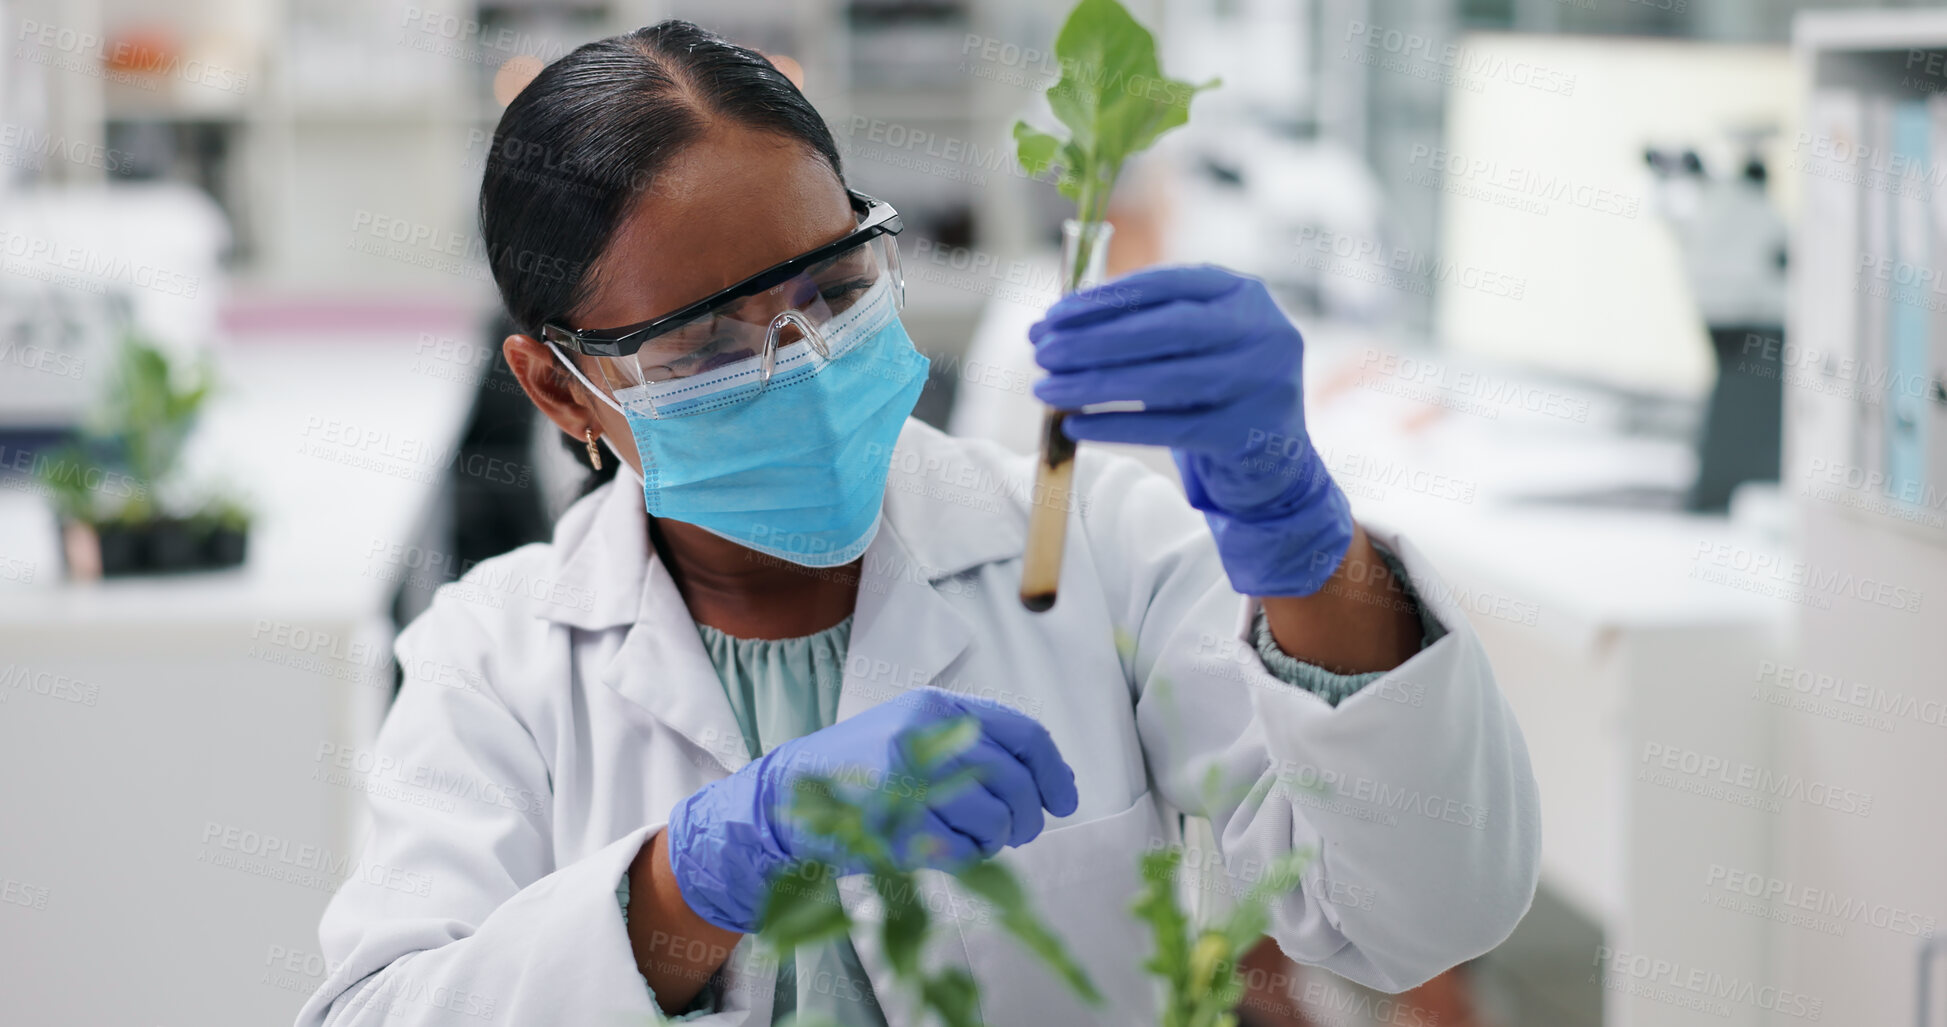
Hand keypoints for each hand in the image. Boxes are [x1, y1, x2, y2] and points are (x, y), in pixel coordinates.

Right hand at [666, 686, 1078, 932]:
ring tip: (968, 839)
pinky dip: (963, 858)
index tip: (1065, 800)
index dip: (1053, 772)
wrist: (787, 796)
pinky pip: (960, 849)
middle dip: (1027, 815)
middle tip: (1019, 833)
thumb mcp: (918, 738)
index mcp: (938, 707)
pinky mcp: (895, 821)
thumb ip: (977, 750)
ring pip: (993, 817)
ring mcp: (910, 777)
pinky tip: (943, 850)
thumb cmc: (864, 773)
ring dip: (993, 839)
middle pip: (1014, 780)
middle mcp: (927, 734)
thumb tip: (1052, 785)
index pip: (1023, 734)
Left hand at [1030, 265, 1352, 596]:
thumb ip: (1141, 326)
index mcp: (1243, 294)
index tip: (1053, 314)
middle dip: (1094, 339)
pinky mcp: (1248, 433)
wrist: (1273, 465)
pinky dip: (1116, 426)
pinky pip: (1168, 429)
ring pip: (1163, 380)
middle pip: (1165, 329)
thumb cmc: (1214, 395)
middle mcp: (1263, 331)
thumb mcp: (1191, 346)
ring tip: (1046, 388)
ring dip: (1095, 384)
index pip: (1165, 284)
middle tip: (1041, 351)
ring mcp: (1263, 383)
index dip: (1104, 298)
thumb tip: (1054, 324)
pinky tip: (1076, 426)